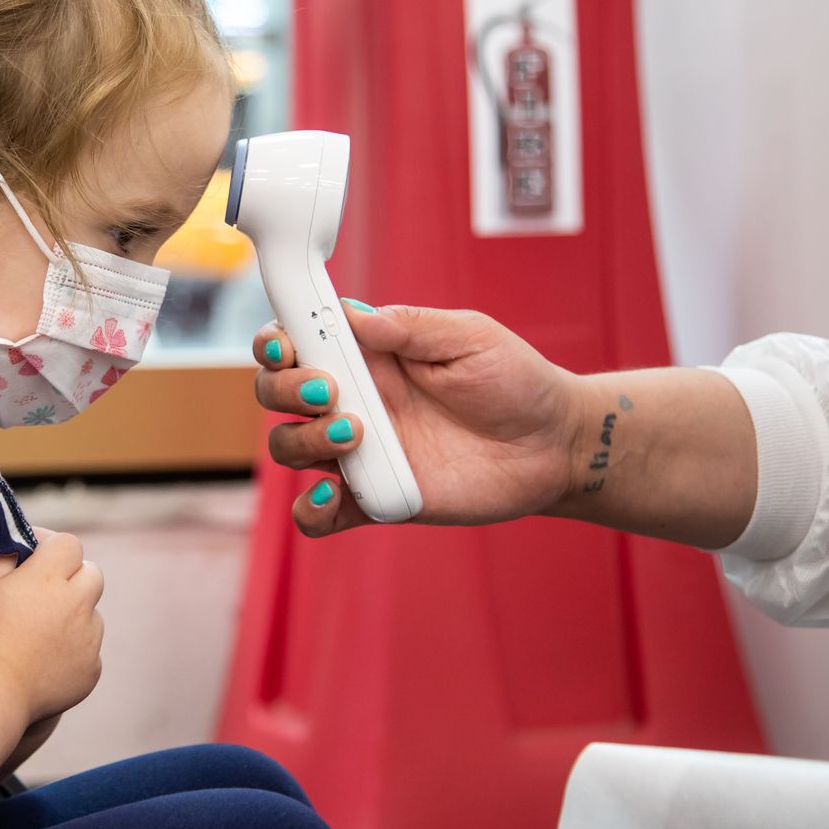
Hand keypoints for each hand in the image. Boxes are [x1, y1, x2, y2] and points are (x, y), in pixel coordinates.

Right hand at [0, 528, 103, 720]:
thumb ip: (6, 560)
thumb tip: (22, 551)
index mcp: (48, 578)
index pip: (69, 544)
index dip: (51, 545)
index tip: (34, 556)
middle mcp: (76, 603)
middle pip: (92, 574)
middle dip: (73, 576)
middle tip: (46, 590)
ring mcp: (88, 638)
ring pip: (92, 614)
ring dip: (75, 615)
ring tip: (42, 633)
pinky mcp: (92, 668)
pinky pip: (89, 649)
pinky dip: (74, 650)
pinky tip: (47, 660)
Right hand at [254, 303, 583, 536]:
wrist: (555, 445)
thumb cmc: (515, 381)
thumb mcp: (470, 336)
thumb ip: (411, 325)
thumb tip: (350, 314)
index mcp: (366, 356)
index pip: (296, 341)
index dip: (274, 342)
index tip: (287, 345)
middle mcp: (353, 401)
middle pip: (275, 394)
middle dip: (283, 389)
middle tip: (329, 391)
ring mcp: (360, 452)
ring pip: (289, 447)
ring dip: (304, 440)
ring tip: (358, 434)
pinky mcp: (376, 498)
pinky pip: (320, 514)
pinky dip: (311, 512)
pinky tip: (332, 497)